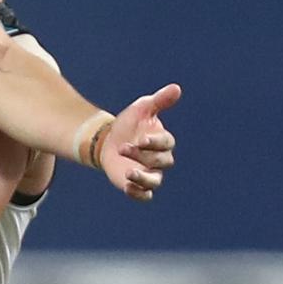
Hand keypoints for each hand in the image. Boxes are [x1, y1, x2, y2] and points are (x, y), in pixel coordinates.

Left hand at [100, 84, 180, 200]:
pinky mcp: (137, 185)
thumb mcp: (142, 109)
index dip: (156, 142)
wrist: (106, 139)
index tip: (141, 139)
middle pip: (160, 161)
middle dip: (142, 155)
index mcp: (162, 141)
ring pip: (155, 182)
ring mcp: (149, 173)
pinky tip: (127, 187)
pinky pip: (144, 195)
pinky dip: (138, 194)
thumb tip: (176, 88)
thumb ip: (159, 101)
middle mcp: (159, 159)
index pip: (166, 144)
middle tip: (123, 147)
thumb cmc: (129, 124)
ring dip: (143, 179)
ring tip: (128, 173)